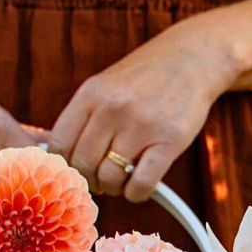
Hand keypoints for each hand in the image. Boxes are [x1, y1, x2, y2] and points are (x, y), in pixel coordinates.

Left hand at [49, 18, 237, 201]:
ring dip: (113, 188)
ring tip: (121, 180)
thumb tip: (60, 159)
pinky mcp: (169, 141)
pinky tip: (139, 186)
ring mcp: (141, 125)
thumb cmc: (145, 78)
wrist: (192, 58)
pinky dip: (136, 194)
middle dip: (90, 180)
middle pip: (83, 165)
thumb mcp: (105, 86)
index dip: (64, 166)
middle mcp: (112, 109)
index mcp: (90, 94)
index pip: (60, 145)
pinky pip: (141, 184)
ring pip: (110, 178)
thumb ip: (83, 117)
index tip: (74, 172)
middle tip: (100, 180)